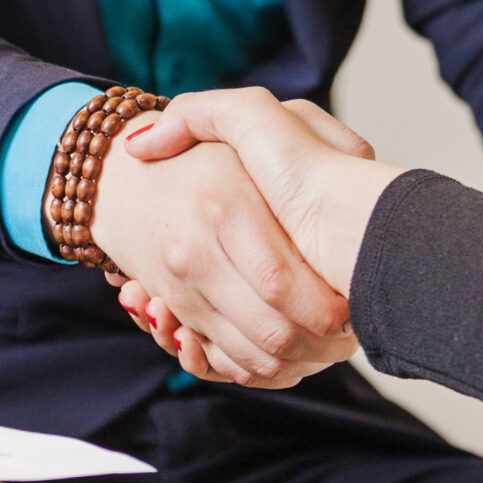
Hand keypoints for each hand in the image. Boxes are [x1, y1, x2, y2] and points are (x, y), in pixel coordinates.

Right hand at [89, 114, 357, 388]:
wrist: (120, 178)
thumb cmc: (205, 151)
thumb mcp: (252, 114)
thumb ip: (310, 122)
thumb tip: (362, 160)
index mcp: (226, 206)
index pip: (282, 284)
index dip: (327, 308)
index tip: (354, 304)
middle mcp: (197, 252)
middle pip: (271, 330)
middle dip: (321, 346)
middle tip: (350, 334)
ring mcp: (180, 287)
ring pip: (251, 356)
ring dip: (297, 363)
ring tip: (329, 346)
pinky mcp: (176, 310)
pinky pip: (224, 362)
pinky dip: (259, 368)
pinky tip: (287, 352)